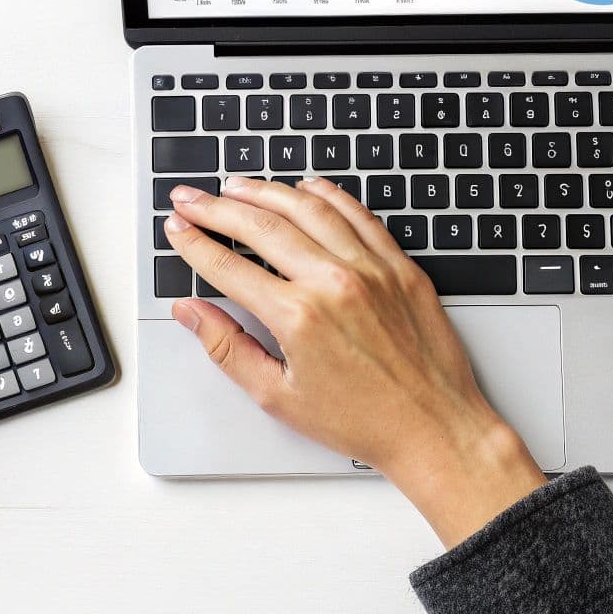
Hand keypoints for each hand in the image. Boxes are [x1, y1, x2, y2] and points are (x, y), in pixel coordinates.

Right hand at [164, 176, 546, 546]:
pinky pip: (359, 215)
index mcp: (299, 317)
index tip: (177, 229)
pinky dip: (328, 195)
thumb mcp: (279, 398)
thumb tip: (192, 314)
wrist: (435, 429)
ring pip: (308, 209)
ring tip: (236, 185)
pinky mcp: (401, 266)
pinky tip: (306, 187)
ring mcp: (371, 269)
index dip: (194, 243)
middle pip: (261, 226)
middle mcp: (334, 283)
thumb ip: (228, 349)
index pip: (229, 267)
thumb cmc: (364, 422)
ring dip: (265, 191)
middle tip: (191, 198)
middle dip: (216, 208)